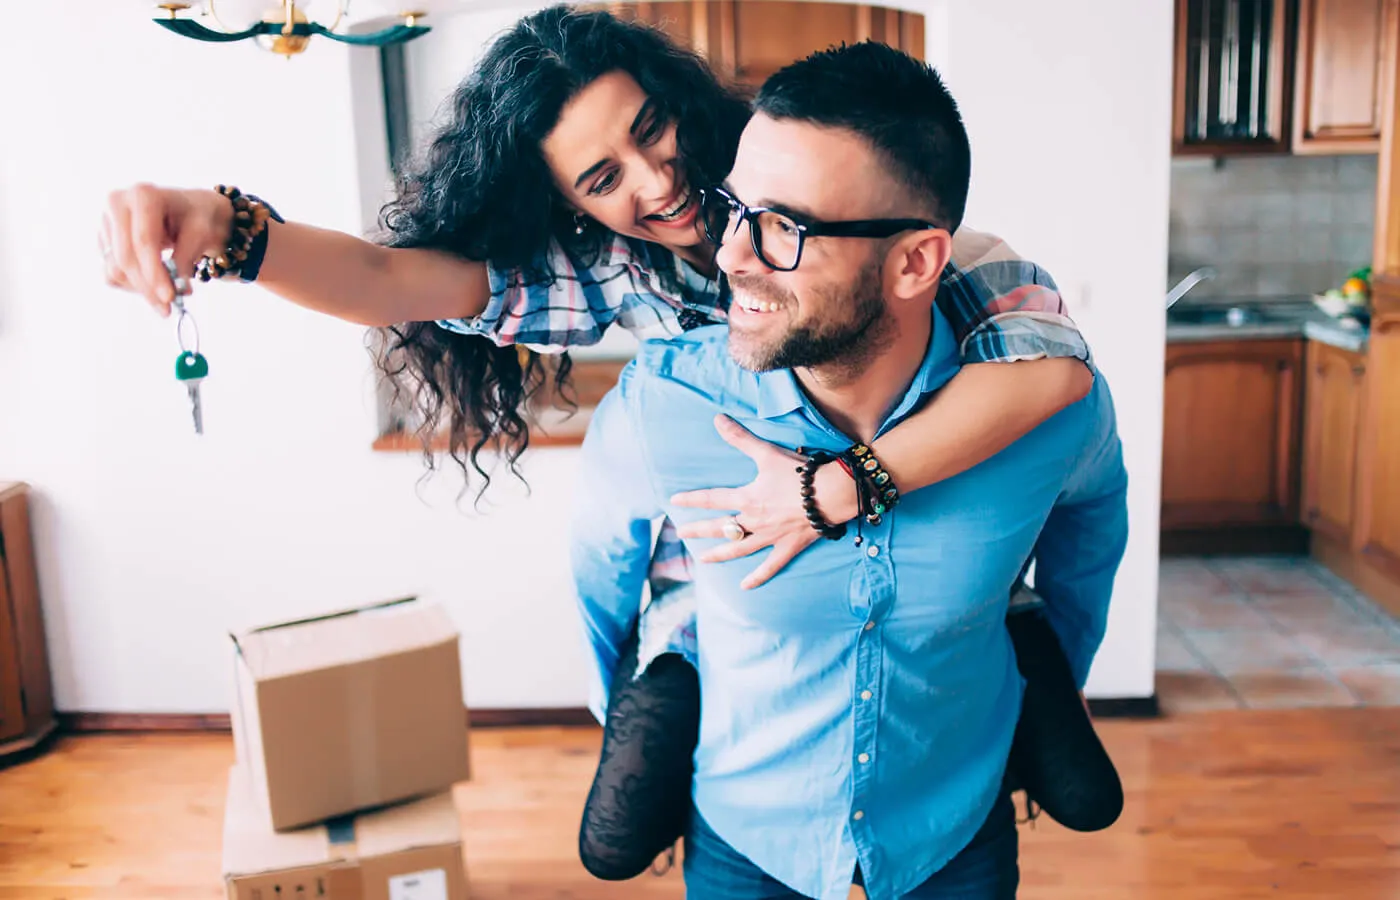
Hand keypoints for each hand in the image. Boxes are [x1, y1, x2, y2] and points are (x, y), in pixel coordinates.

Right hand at [99, 185, 232, 316]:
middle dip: (148, 287)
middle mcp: (118, 204)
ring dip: (142, 289)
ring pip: (115, 269)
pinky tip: (155, 286)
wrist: (191, 211)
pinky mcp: (104, 240)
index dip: (155, 273)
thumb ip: (185, 258)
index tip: (169, 297)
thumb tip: (175, 287)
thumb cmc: (198, 217)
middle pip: (126, 257)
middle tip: (168, 308)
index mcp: (143, 195)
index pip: (144, 241)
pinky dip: (133, 286)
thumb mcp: (201, 233)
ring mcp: (106, 222)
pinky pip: (112, 273)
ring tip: (171, 294)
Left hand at [671, 415, 858, 589]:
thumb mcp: (767, 453)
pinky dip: (758, 577)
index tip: (674, 501)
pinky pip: (770, 566)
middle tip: (681, 533)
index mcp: (747, 498)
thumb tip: (717, 419)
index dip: (692, 499)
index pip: (712, 498)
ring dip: (720, 554)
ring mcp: (770, 536)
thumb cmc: (800, 472)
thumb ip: (741, 438)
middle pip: (721, 527)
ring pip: (739, 549)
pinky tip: (745, 586)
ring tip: (703, 559)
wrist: (831, 493)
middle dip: (699, 530)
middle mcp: (754, 520)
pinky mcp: (788, 546)